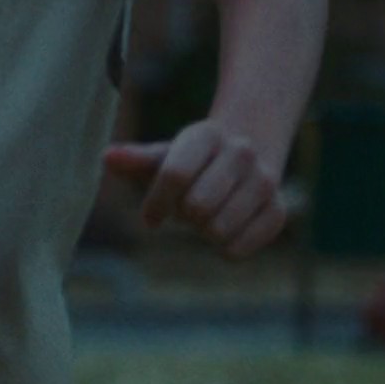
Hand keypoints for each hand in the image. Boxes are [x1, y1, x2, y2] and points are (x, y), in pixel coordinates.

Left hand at [105, 122, 288, 260]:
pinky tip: (228, 228)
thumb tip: (107, 157)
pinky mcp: (277, 210)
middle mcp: (241, 152)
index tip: (149, 218)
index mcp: (207, 135)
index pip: (174, 175)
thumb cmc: (192, 162)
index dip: (156, 204)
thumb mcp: (164, 156)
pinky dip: (226, 248)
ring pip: (217, 231)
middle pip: (196, 207)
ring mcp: (264, 180)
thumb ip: (136, 160)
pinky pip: (239, 248)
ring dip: (204, 232)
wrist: (247, 156)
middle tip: (189, 208)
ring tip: (210, 213)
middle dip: (184, 215)